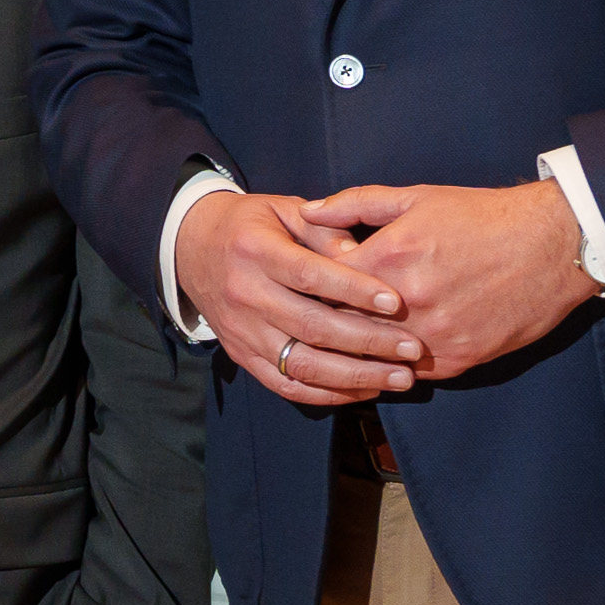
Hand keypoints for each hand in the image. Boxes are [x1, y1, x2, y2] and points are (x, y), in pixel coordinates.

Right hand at [179, 190, 427, 407]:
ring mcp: (241, 331)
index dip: (354, 290)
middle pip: (311, 326)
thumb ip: (326, 230)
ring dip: (355, 376)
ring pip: (301, 364)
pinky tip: (365, 390)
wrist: (191, 249)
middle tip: (413, 349)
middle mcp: (244, 295)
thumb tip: (363, 257)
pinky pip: (284, 384)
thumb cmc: (251, 226)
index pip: (309, 276)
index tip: (395, 302)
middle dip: (368, 342)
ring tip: (400, 378)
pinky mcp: (241, 355)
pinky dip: (326, 394)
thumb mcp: (286, 209)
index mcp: (255, 252)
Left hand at [305, 181, 604, 380]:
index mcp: (387, 258)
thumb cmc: (484, 217)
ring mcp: (431, 335)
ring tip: (343, 344)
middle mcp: (405, 302)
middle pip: (338, 325)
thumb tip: (308, 213)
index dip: (310, 285)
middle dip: (325, 321)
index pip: (320, 283)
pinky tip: (384, 358)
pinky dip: (393, 365)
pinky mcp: (457, 359)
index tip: (308, 285)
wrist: (555, 244)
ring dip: (357, 350)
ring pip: (371, 354)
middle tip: (313, 320)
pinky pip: (408, 372)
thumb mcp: (417, 198)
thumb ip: (356, 204)